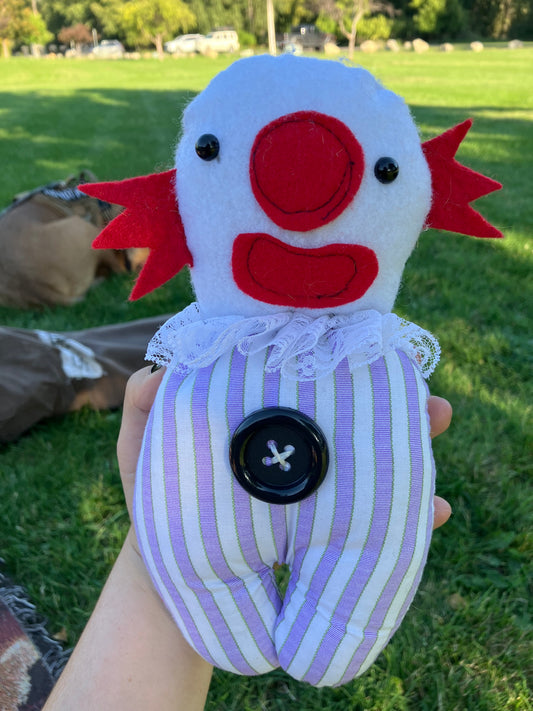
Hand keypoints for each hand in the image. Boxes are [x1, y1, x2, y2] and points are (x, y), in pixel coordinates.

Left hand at [118, 367, 452, 530]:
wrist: (172, 582)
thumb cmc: (155, 504)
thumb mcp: (142, 452)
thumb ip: (143, 412)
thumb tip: (159, 370)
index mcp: (261, 422)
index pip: (309, 382)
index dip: (340, 362)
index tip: (372, 346)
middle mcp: (295, 449)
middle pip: (353, 414)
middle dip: (395, 402)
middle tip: (433, 398)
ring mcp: (314, 491)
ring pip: (374, 460)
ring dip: (411, 449)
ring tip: (436, 429)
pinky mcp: (324, 533)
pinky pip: (373, 517)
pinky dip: (409, 512)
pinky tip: (438, 510)